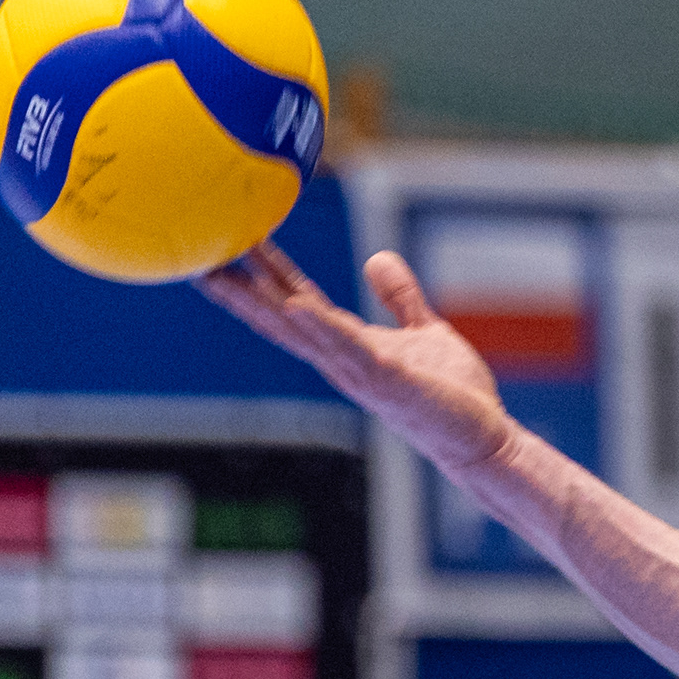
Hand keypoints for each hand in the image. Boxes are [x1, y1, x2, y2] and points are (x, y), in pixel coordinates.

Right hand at [200, 246, 517, 482]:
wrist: (482, 438)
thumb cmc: (453, 393)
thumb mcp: (425, 331)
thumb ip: (399, 299)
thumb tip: (378, 258)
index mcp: (349, 346)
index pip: (296, 303)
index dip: (266, 273)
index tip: (231, 241)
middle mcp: (344, 362)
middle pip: (282, 321)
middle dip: (240, 292)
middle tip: (196, 260)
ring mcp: (362, 373)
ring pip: (303, 334)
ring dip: (264, 305)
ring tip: (227, 276)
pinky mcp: (390, 381)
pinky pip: (351, 349)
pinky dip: (323, 327)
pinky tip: (297, 305)